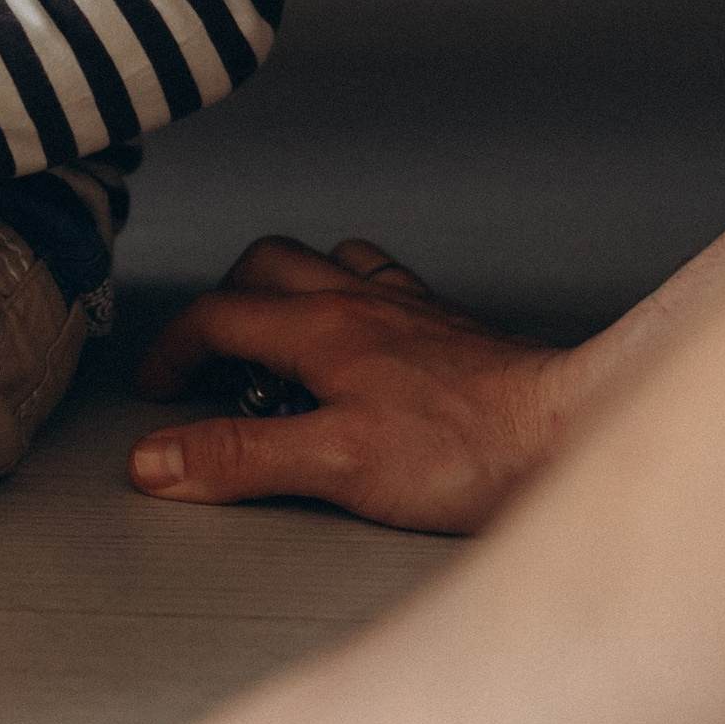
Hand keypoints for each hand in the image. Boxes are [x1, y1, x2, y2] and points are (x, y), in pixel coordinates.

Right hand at [131, 236, 570, 533]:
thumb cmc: (468, 453)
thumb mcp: (336, 465)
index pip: (216, 316)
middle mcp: (360, 300)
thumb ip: (240, 457)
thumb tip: (156, 459)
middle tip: (207, 359)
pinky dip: (349, 288)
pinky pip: (382, 276)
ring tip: (276, 337)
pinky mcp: (449, 324)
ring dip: (284, 286)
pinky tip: (360, 330)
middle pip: (262, 267)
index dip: (171, 352)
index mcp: (322, 327)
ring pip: (323, 258)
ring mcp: (408, 307)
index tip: (155, 389)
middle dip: (219, 306)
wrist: (568, 430)